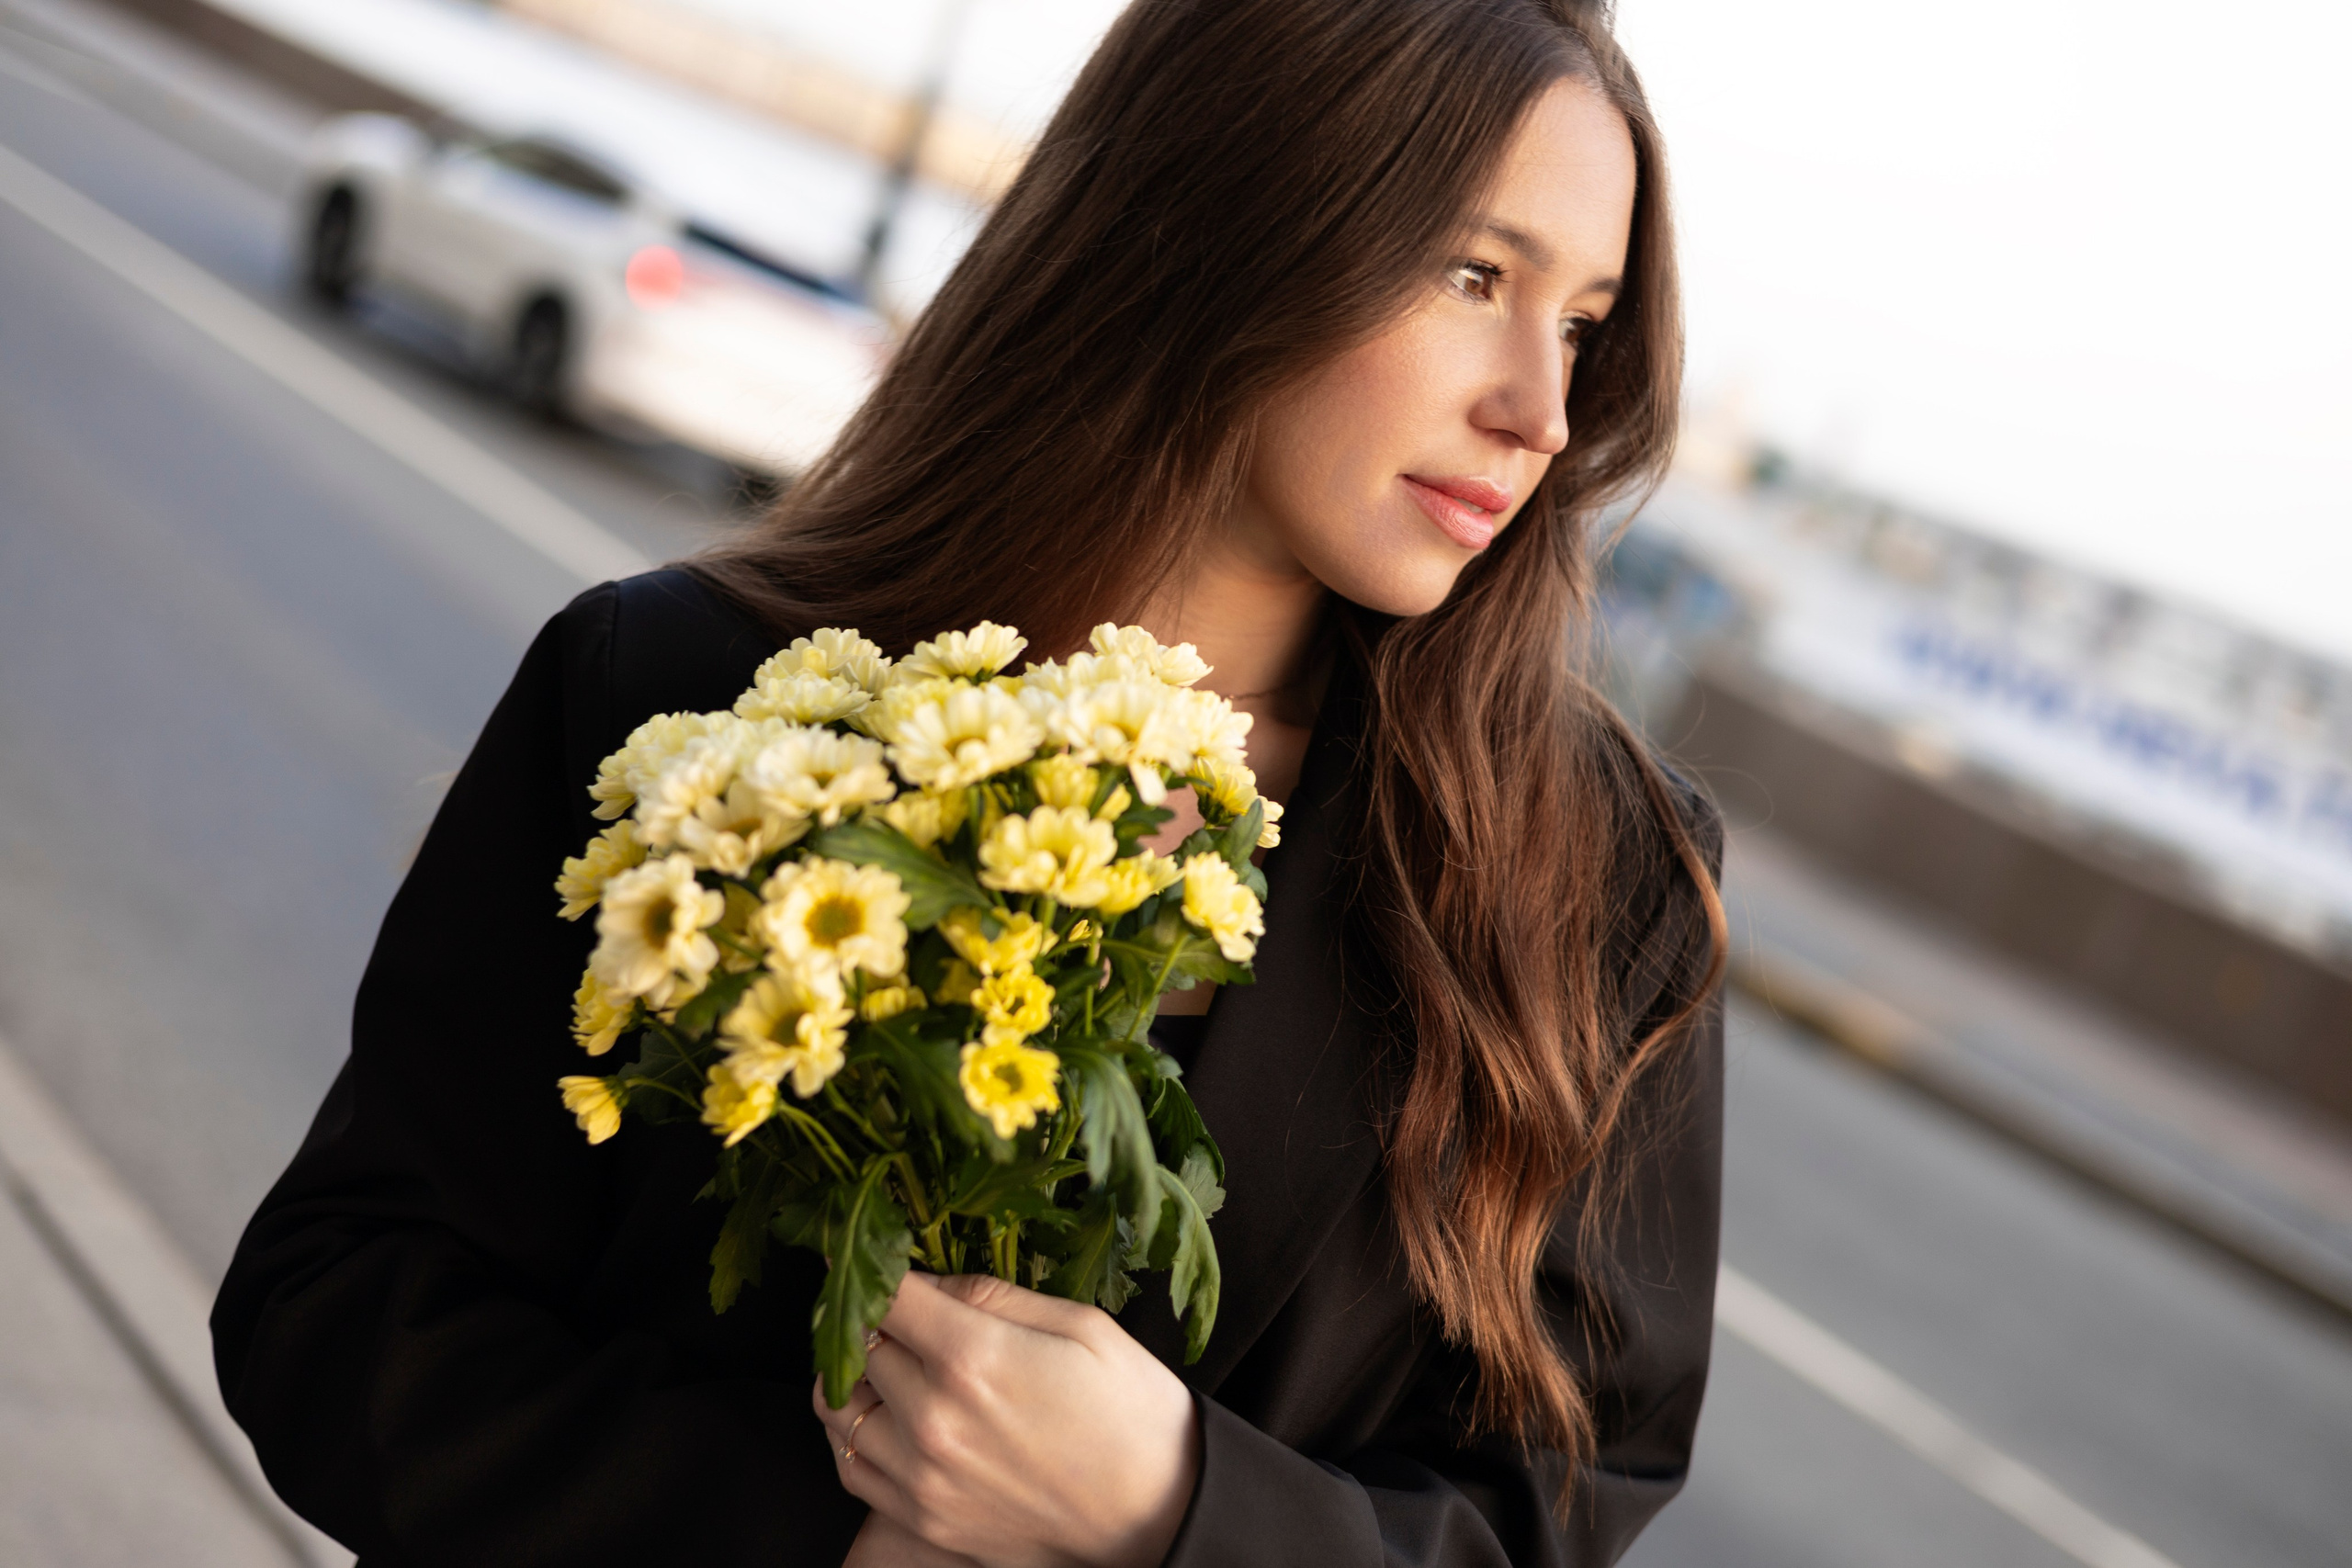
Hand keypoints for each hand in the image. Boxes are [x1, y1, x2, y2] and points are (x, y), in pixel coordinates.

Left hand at [812, 1272, 1199, 1567]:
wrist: (1161, 1513)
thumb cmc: (1132, 1412)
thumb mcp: (1078, 1323)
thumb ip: (992, 1295)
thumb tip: (931, 1281)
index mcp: (971, 1357)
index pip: (884, 1293)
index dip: (873, 1262)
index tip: (871, 1250)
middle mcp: (932, 1418)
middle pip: (860, 1344)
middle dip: (875, 1315)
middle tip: (898, 1304)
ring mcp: (923, 1476)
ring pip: (839, 1407)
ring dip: (855, 1375)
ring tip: (887, 1359)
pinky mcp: (924, 1518)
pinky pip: (852, 1467)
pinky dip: (853, 1433)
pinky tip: (884, 1414)